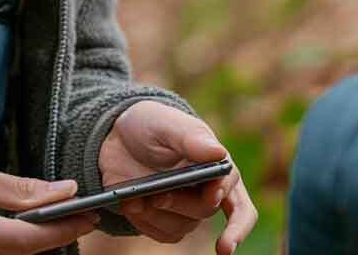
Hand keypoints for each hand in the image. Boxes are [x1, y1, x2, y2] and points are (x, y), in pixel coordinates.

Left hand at [98, 100, 258, 252]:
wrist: (118, 138)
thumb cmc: (151, 125)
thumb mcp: (166, 123)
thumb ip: (191, 137)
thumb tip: (219, 153)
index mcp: (219, 169)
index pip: (240, 206)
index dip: (235, 220)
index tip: (213, 199)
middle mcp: (208, 192)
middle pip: (205, 211)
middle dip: (179, 203)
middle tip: (155, 195)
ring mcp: (186, 209)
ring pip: (182, 227)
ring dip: (157, 214)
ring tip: (134, 196)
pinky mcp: (165, 220)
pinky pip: (163, 234)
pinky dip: (145, 222)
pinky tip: (131, 204)